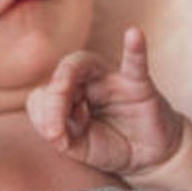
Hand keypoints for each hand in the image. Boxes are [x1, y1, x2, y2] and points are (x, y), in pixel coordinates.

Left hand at [26, 27, 183, 175]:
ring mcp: (114, 79)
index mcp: (71, 92)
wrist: (148, 156)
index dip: (43, 115)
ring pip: (85, 63)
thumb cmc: (111, 145)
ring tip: (61, 94)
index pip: (44, 92)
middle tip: (54, 133)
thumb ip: (60, 137)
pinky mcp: (139, 85)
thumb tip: (51, 132)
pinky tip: (134, 34)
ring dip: (67, 80)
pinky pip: (135, 63)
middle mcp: (90, 79)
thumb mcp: (78, 147)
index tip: (56, 138)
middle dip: (53, 102)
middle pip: (62, 74)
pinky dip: (135, 48)